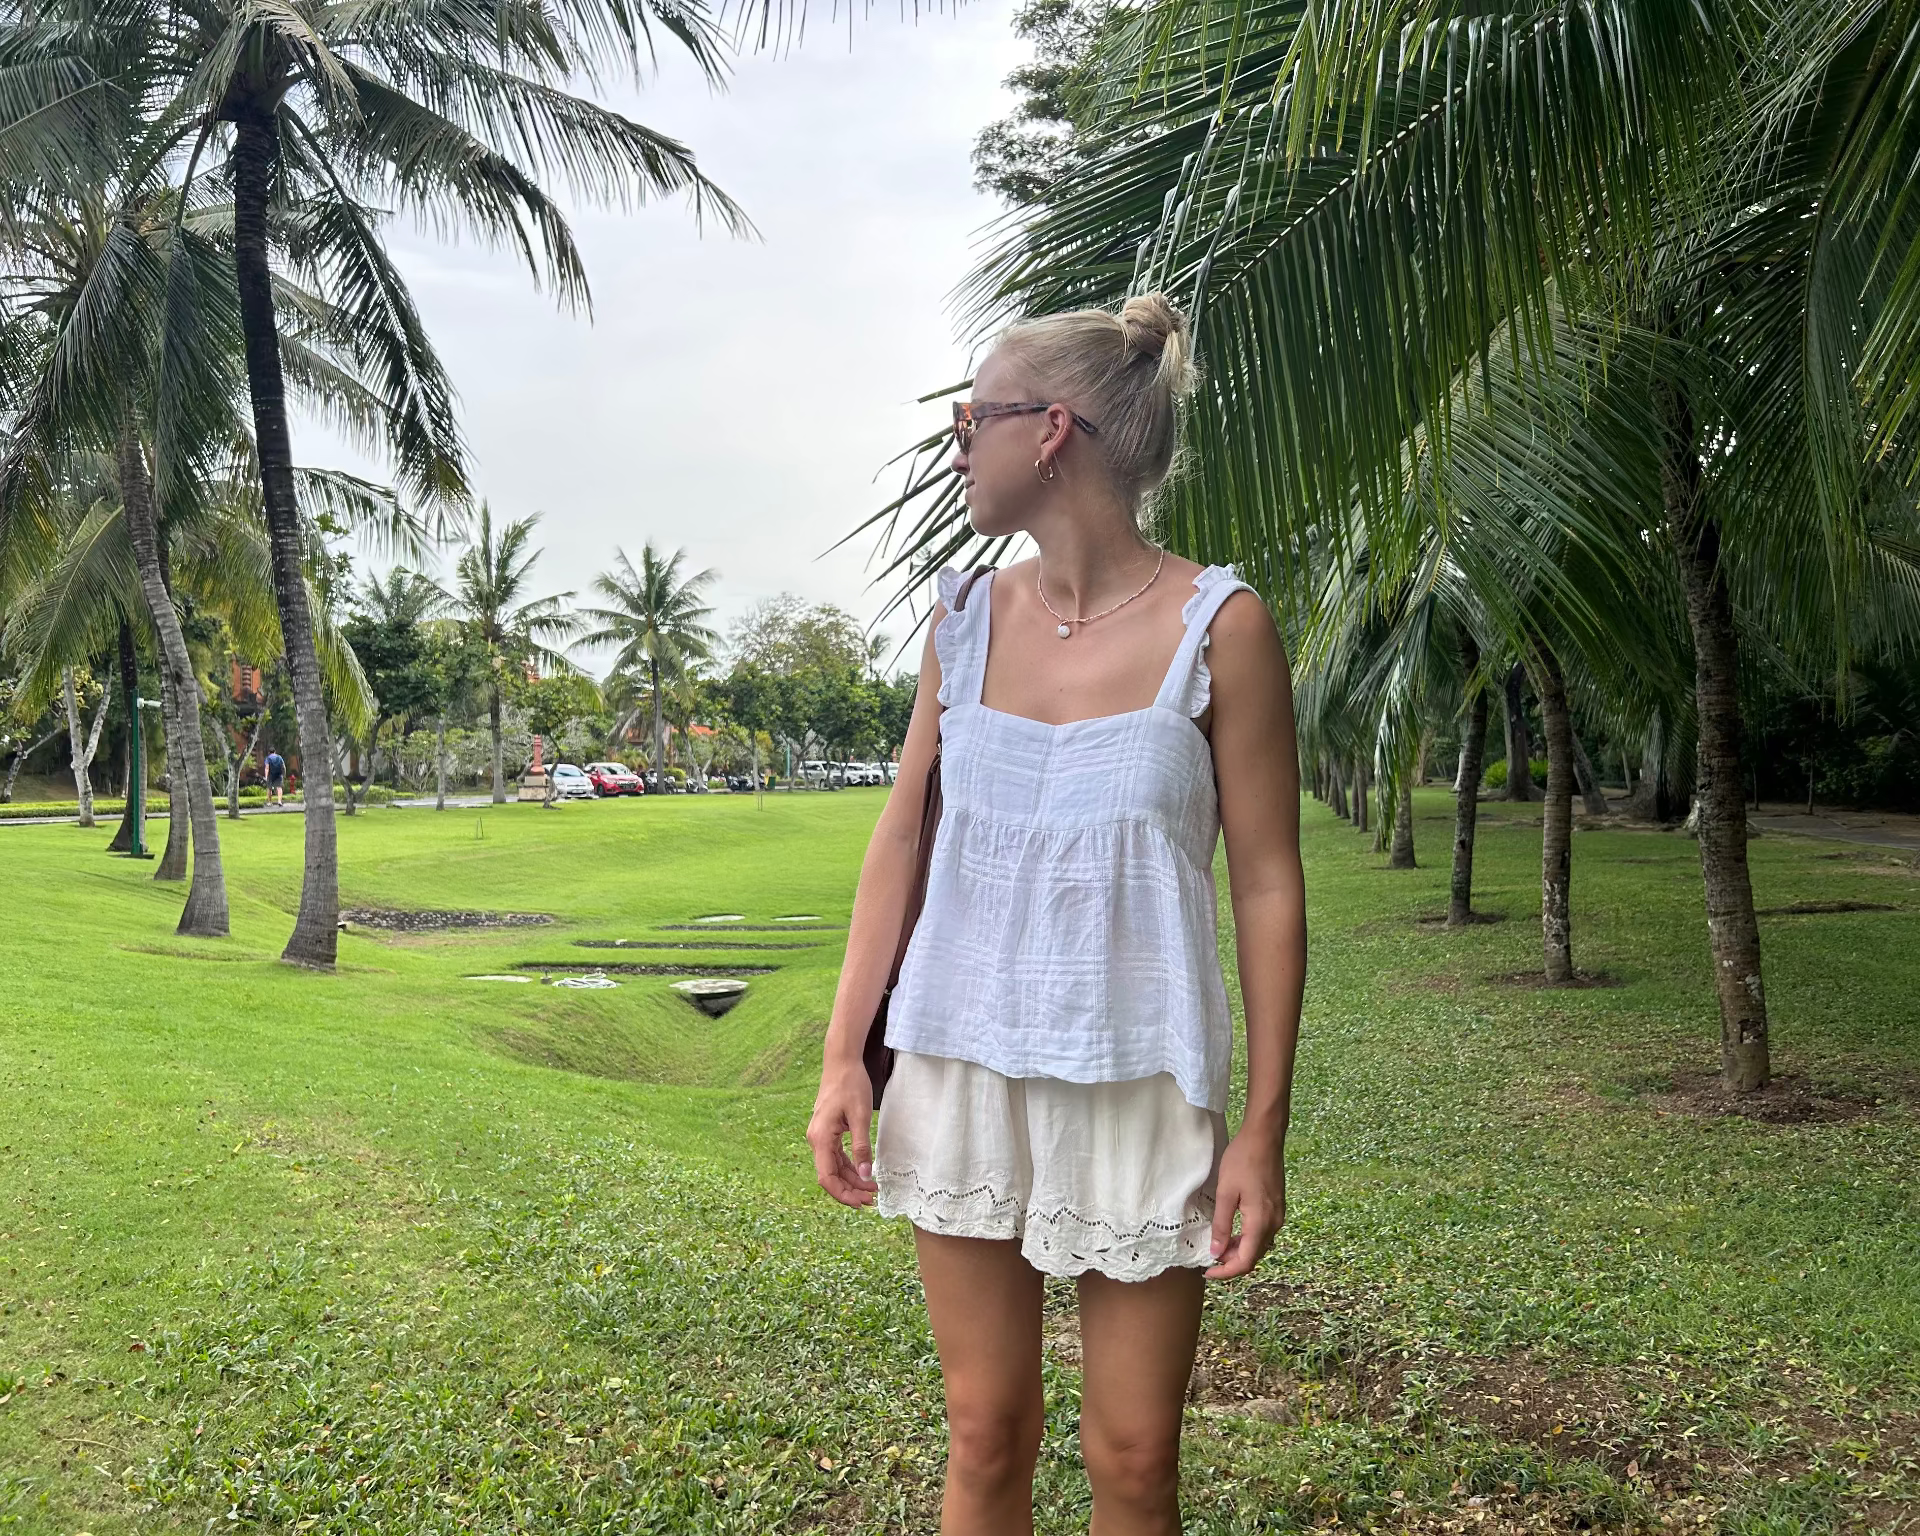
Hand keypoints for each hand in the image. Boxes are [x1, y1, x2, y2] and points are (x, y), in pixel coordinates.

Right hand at [808, 1060, 879, 1207]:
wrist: (841, 1063)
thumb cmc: (851, 1085)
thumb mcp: (861, 1116)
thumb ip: (861, 1147)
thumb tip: (865, 1175)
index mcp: (821, 1138)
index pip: (826, 1177)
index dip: (842, 1194)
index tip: (860, 1203)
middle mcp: (816, 1140)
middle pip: (830, 1175)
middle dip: (850, 1190)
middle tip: (871, 1199)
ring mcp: (821, 1136)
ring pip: (833, 1167)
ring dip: (851, 1180)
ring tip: (871, 1189)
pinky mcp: (827, 1132)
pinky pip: (836, 1156)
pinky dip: (849, 1167)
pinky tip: (863, 1173)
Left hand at [1205, 1126, 1285, 1279]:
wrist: (1265, 1137)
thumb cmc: (1242, 1160)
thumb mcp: (1226, 1193)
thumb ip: (1222, 1226)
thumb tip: (1217, 1253)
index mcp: (1261, 1223)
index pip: (1246, 1261)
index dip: (1226, 1272)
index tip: (1207, 1272)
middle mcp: (1274, 1223)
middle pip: (1254, 1256)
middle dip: (1232, 1262)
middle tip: (1209, 1259)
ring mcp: (1278, 1214)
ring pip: (1259, 1244)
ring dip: (1240, 1250)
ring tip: (1218, 1246)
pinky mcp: (1277, 1206)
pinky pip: (1263, 1232)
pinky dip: (1248, 1238)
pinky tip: (1233, 1231)